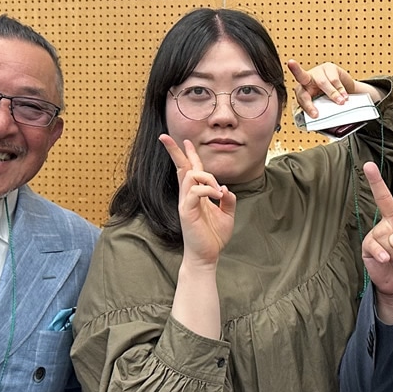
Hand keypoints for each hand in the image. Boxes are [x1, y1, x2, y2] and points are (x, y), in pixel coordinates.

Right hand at [160, 134, 235, 265]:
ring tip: (218, 190)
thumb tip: (226, 188)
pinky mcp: (186, 211)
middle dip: (174, 151)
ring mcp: (185, 203)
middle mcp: (188, 196)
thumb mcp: (227, 214)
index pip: (191, 170)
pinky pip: (194, 192)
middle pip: (181, 168)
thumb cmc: (214, 236)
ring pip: (190, 176)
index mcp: (196, 195)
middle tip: (164, 136)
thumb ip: (228, 199)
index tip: (185, 141)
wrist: (207, 255)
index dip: (189, 155)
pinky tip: (217, 196)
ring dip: (207, 177)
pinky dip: (208, 189)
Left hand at [287, 59, 382, 118]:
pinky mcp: (329, 67)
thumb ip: (323, 113)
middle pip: (301, 76)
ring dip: (333, 94)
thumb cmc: (331, 100)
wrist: (346, 90)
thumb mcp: (325, 108)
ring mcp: (319, 71)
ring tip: (341, 102)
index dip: (307, 106)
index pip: (301, 97)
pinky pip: (334, 79)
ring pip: (323, 82)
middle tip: (291, 64)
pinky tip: (345, 96)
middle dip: (296, 70)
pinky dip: (341, 90)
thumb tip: (326, 125)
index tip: (315, 115)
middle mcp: (308, 79)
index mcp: (303, 91)